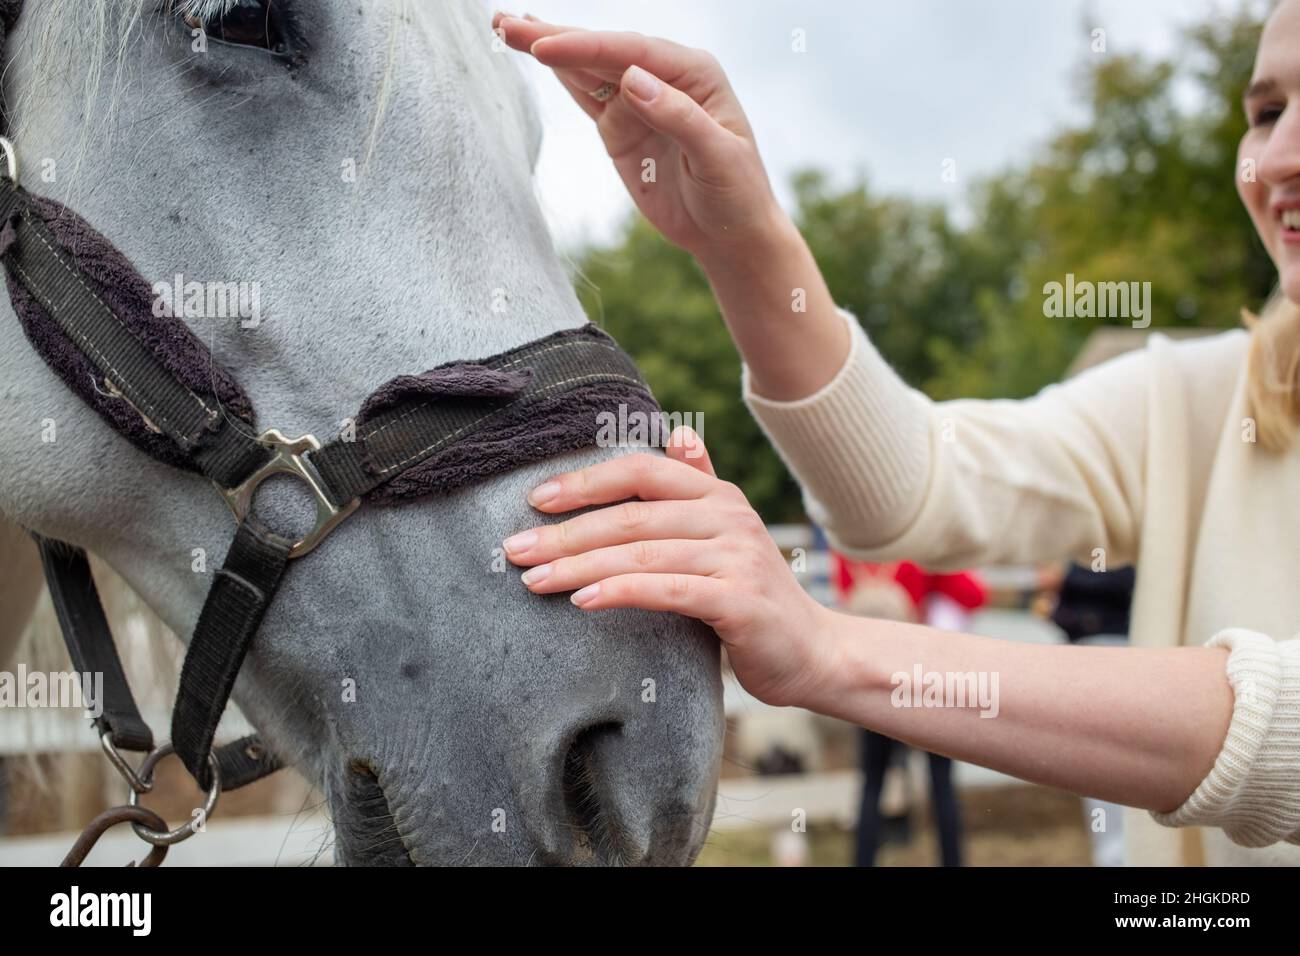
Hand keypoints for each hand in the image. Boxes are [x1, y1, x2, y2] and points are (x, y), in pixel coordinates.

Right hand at [492, 12, 789, 263]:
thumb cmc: (736, 193)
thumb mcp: (718, 157)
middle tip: (505, 23)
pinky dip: (560, 77)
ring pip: (587, 70)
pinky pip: (585, 97)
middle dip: (554, 36)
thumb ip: (678, 117)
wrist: (730, 234)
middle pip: (602, 51)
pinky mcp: (621, 129)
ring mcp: (637, 102)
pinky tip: (534, 56)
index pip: (631, 52)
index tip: (543, 47)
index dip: (586, 47)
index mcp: (693, 73)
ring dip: (548, 49)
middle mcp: (663, 78)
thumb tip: (633, 79)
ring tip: (505, 28)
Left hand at [502, 428, 837, 707]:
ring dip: (580, 565)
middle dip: (566, 532)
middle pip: (632, 516)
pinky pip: (668, 590)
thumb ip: (699, 486)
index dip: (586, 481)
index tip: (535, 499)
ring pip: (642, 554)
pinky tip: (582, 600)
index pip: (642, 472)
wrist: (812, 652)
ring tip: (533, 580)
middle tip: (514, 550)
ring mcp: (737, 558)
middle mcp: (729, 517)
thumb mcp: (725, 535)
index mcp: (718, 495)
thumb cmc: (751, 596)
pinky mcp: (740, 601)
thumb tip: (679, 435)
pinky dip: (621, 591)